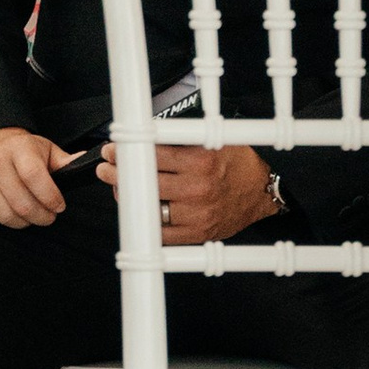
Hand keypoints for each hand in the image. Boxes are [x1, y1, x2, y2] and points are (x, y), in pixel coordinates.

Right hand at [0, 127, 84, 225]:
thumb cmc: (22, 151)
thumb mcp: (46, 150)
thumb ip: (66, 161)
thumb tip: (86, 164)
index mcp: (19, 148)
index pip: (35, 178)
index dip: (50, 198)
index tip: (58, 206)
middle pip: (20, 203)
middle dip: (41, 217)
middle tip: (48, 217)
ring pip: (3, 214)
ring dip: (21, 222)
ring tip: (29, 216)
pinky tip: (4, 207)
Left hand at [93, 137, 279, 243]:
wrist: (262, 191)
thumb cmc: (236, 162)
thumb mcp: (211, 140)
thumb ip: (179, 138)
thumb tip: (141, 134)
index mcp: (200, 161)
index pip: (151, 156)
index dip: (125, 152)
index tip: (112, 151)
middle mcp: (198, 188)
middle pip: (145, 183)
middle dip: (118, 175)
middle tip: (107, 169)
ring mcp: (198, 214)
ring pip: (150, 209)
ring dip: (129, 199)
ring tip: (122, 189)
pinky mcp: (198, 233)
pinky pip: (163, 234)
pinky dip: (147, 223)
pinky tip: (140, 211)